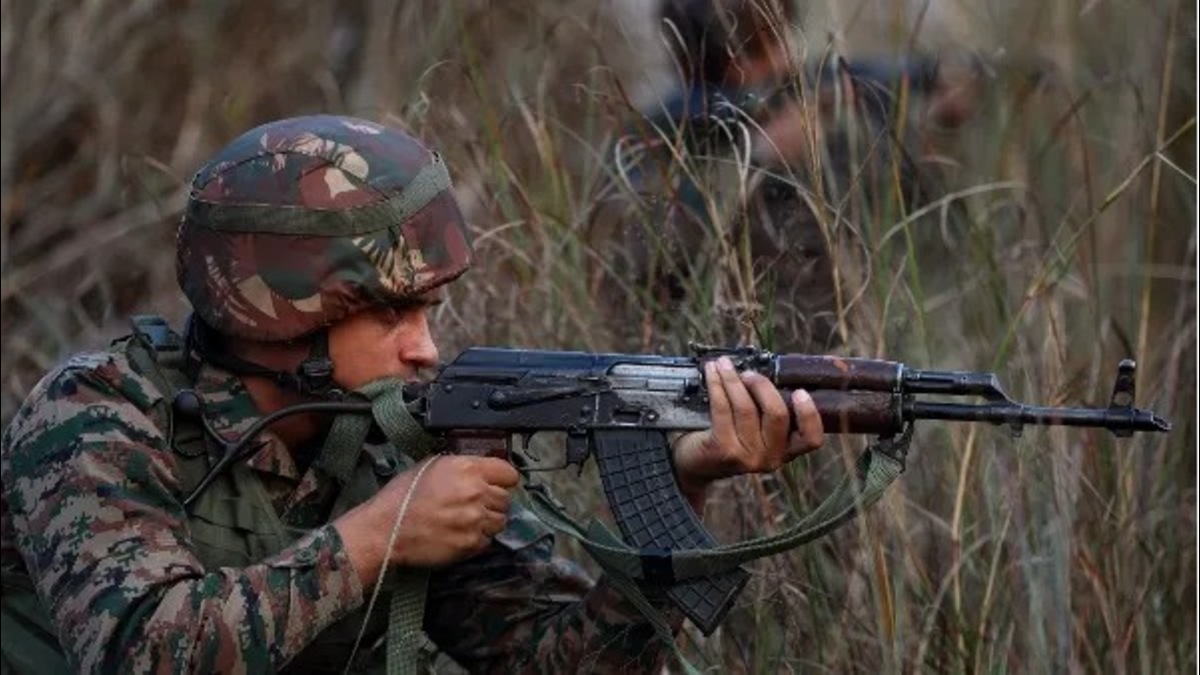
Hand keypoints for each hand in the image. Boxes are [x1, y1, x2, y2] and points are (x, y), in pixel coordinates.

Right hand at [336, 455, 518, 584]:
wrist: (385, 529)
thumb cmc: (402, 496)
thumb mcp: (431, 466)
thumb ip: (461, 467)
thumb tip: (479, 471)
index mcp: (468, 468)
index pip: (509, 473)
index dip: (502, 480)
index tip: (496, 485)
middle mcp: (477, 492)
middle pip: (506, 499)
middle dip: (493, 502)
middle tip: (474, 505)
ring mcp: (476, 520)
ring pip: (500, 521)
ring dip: (488, 521)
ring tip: (466, 521)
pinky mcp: (471, 543)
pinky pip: (487, 540)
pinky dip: (477, 539)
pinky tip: (458, 535)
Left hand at [672, 356, 824, 501]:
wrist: (696, 464)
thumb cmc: (730, 437)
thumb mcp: (756, 429)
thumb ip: (768, 409)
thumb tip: (767, 371)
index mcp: (786, 451)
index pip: (811, 439)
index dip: (809, 414)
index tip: (800, 391)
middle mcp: (771, 458)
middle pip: (777, 414)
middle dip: (762, 385)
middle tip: (748, 373)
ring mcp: (748, 457)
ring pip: (746, 408)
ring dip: (733, 379)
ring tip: (723, 365)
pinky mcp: (724, 451)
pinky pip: (722, 409)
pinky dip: (716, 385)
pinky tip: (711, 373)